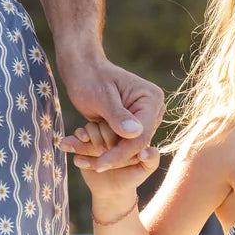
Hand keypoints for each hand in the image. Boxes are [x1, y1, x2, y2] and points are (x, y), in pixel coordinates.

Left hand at [57, 52, 164, 170]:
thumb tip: (136, 133)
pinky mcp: (133, 127)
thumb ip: (118, 115)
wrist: (82, 69)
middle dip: (114, 156)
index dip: (121, 153)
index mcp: (152, 99)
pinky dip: (104, 149)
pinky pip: (120, 144)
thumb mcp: (101, 96)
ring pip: (128, 149)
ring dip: (106, 155)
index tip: (100, 165)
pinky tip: (86, 153)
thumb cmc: (89, 77)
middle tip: (89, 164)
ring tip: (83, 161)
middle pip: (137, 146)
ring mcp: (144, 120)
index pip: (140, 136)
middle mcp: (153, 111)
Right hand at [65, 119, 159, 199]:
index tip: (110, 157)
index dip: (116, 142)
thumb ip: (152, 160)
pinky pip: (77, 137)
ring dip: (86, 146)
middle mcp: (113, 127)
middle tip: (100, 162)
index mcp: (129, 130)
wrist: (112, 190)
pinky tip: (79, 161)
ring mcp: (98, 132)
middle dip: (101, 144)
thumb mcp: (146, 169)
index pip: (123, 126)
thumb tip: (146, 152)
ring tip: (87, 162)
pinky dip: (75, 146)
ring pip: (89, 129)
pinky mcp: (84, 139)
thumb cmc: (132, 177)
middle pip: (104, 125)